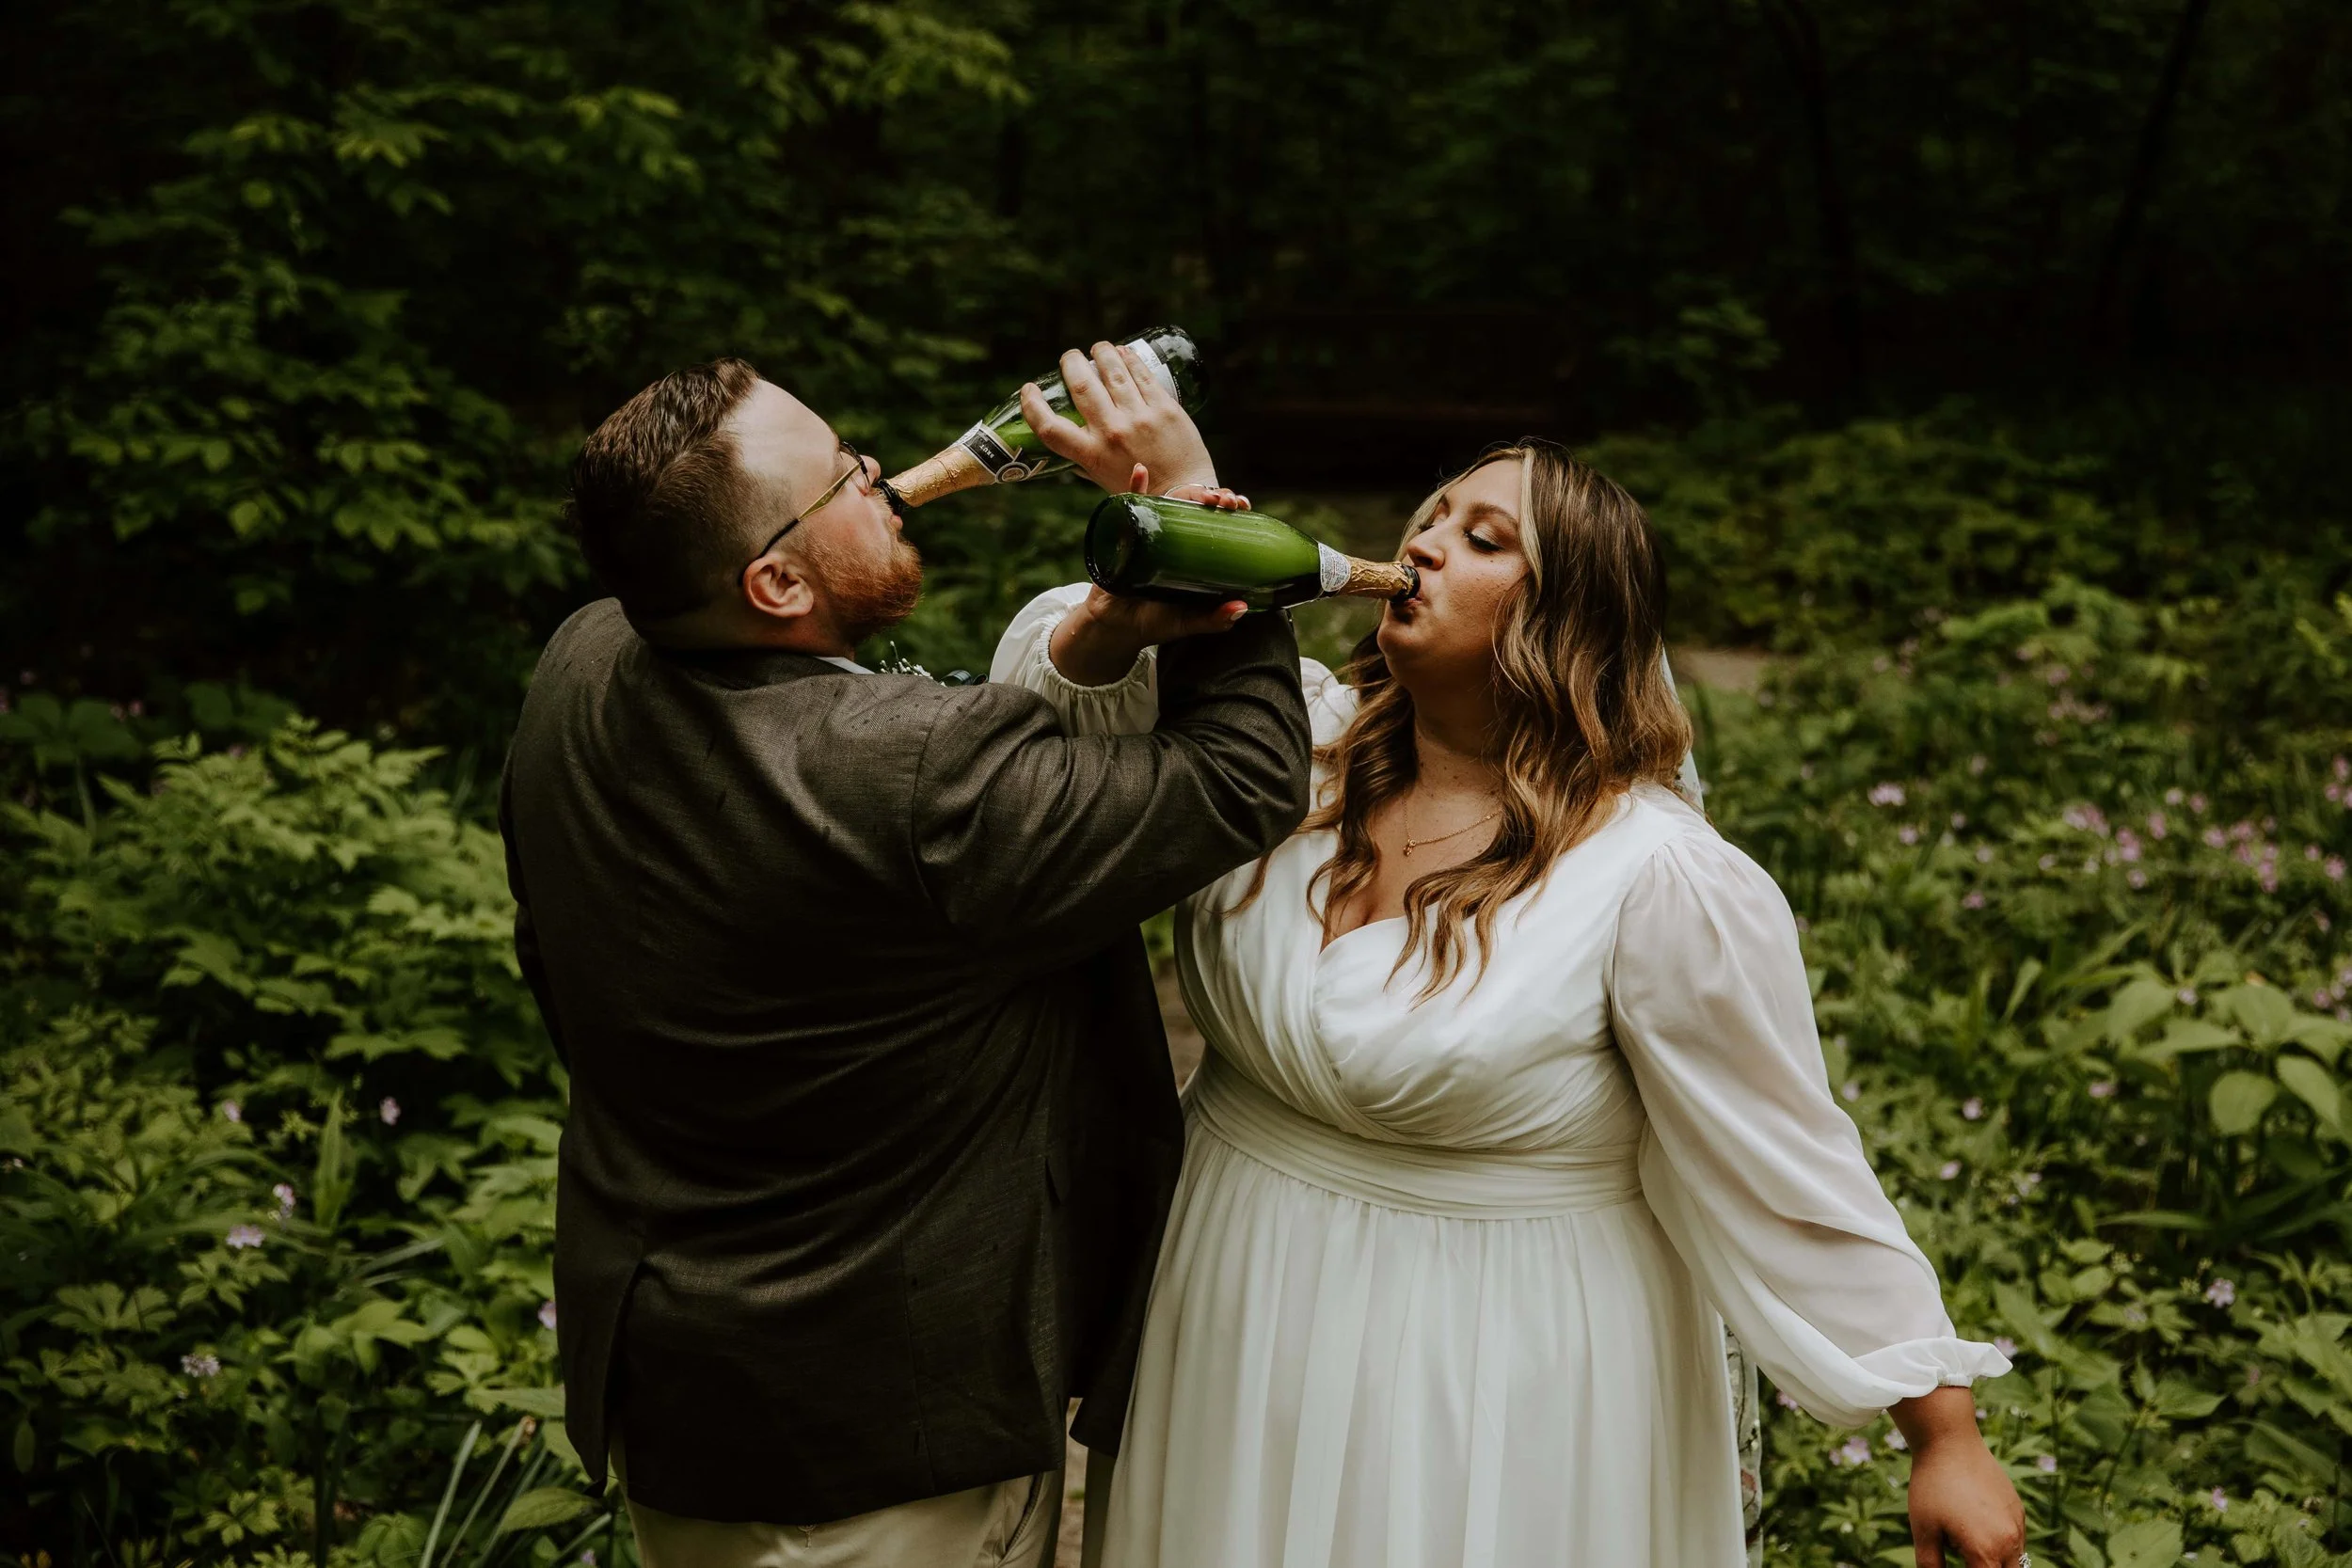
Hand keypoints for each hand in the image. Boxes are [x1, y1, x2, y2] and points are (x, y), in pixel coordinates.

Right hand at [1020, 341, 1216, 494]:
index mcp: (1092, 454)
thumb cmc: (1144, 492)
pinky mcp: (1165, 408)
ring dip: (1101, 353)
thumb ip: (1087, 463)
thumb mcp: (1104, 481)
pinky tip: (1123, 352)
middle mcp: (1112, 432)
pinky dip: (1129, 358)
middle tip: (1070, 358)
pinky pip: (1142, 375)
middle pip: (1082, 386)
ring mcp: (1139, 417)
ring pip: (1112, 372)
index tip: (1029, 389)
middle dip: (1071, 363)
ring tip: (1098, 348)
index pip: (1049, 426)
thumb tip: (1069, 452)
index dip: (1033, 405)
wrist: (1186, 493)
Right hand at [1047, 462, 1248, 684]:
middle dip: (1212, 498)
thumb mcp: (1187, 622)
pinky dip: (1134, 486)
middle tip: (1225, 500)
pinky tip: (1140, 471)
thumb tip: (1241, 609)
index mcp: (1191, 554)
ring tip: (1201, 493)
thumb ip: (1213, 619)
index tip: (1242, 505)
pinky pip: (1129, 506)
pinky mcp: (1125, 533)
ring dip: (1185, 492)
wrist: (1114, 627)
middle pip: (1195, 509)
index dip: (1229, 511)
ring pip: (1169, 504)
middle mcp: (1173, 539)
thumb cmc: (1154, 622)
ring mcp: (1150, 533)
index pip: (1215, 524)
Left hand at [1896, 1388, 2026, 1566]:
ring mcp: (2017, 1524)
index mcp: (1985, 1551)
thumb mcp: (1923, 1531)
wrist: (1949, 1441)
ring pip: (2016, 1560)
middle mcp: (2009, 1541)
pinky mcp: (2017, 1508)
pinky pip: (2016, 1538)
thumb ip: (1931, 1565)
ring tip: (1965, 1540)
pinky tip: (1974, 1524)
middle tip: (1966, 1556)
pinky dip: (2001, 1543)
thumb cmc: (1931, 1487)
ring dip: (1996, 1561)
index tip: (1960, 1562)